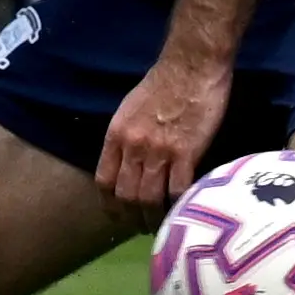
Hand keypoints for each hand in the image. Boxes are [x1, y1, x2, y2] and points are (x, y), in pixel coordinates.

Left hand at [95, 50, 230, 223]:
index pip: (104, 181)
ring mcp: (159, 151)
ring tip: (163, 227)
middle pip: (126, 195)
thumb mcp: (129, 110)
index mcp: (116, 136)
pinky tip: (184, 211)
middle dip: (132, 217)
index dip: (109, 204)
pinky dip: (180, 205)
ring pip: (150, 198)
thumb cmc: (162, 84)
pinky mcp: (186, 152)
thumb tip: (127, 162)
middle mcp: (133, 147)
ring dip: (155, 218)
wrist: (190, 66)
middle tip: (142, 228)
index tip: (117, 216)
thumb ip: (126, 137)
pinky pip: (179, 190)